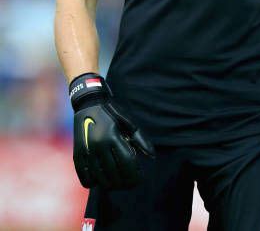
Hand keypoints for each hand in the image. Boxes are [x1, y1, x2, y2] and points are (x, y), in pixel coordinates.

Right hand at [69, 73, 154, 188]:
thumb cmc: (113, 113)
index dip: (135, 175)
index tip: (139, 179)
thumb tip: (152, 156)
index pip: (127, 164)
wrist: (88, 104)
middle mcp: (98, 145)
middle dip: (125, 183)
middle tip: (130, 183)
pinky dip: (95, 183)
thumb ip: (141, 140)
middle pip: (114, 175)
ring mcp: (86, 151)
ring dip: (112, 185)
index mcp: (112, 136)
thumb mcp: (129, 123)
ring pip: (101, 179)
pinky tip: (102, 179)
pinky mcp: (77, 155)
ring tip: (118, 182)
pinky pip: (86, 178)